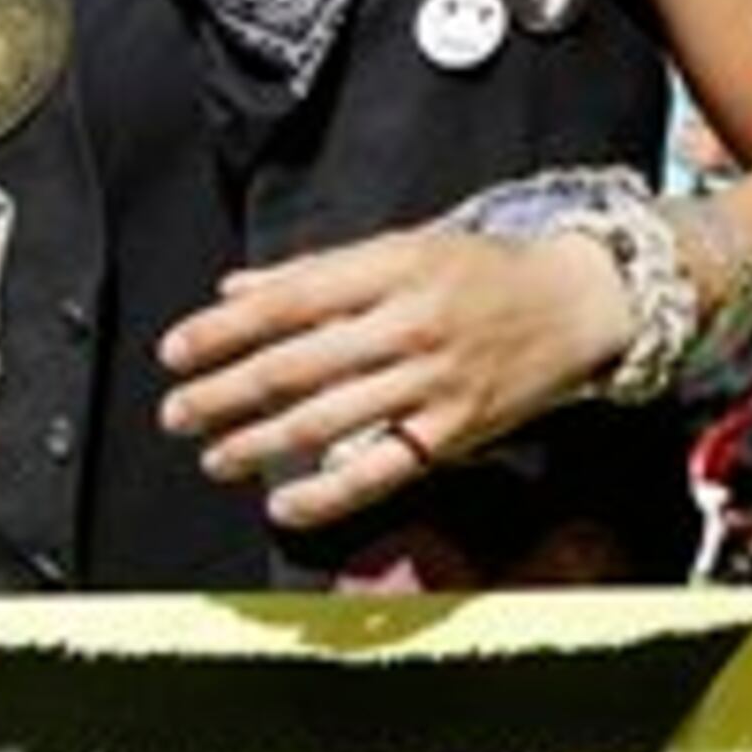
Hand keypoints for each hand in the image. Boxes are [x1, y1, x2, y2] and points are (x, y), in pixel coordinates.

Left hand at [158, 223, 630, 532]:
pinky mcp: (458, 428)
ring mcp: (436, 379)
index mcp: (395, 266)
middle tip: (175, 413)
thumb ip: (318, 271)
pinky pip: (382, 469)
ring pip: (329, 421)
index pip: (289, 301)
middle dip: (224, 394)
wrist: (577, 302)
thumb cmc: (480, 271)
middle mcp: (413, 322)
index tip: (174, 351)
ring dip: (259, 444)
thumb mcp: (405, 248)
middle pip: (298, 366)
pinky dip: (328, 495)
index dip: (224, 330)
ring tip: (214, 457)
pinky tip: (284, 503)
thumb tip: (233, 290)